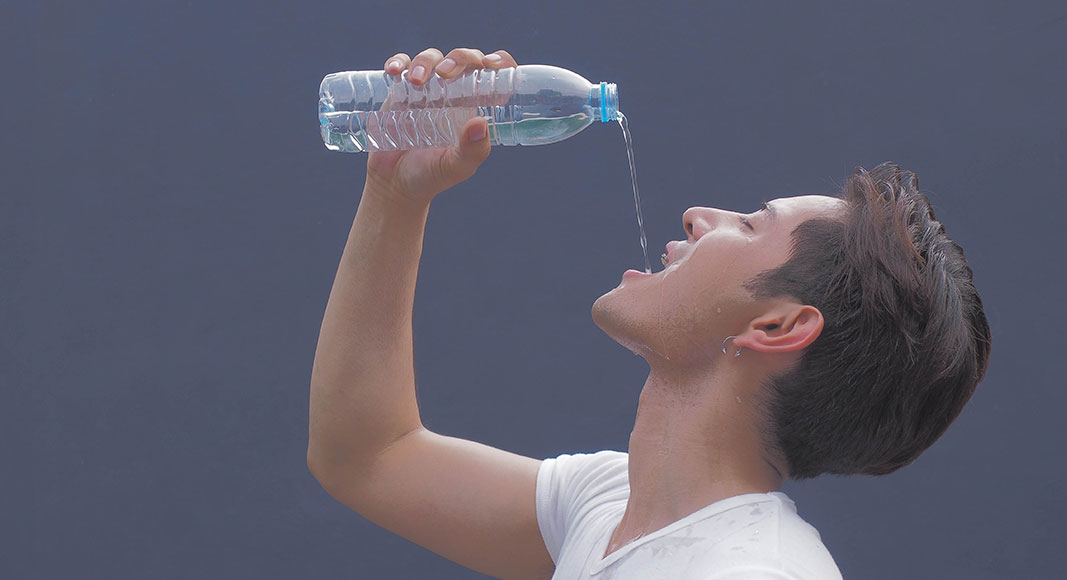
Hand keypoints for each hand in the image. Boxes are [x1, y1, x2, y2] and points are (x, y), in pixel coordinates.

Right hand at [364, 48, 518, 206]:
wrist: (394, 184)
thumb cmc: (431, 177)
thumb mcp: (455, 168)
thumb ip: (472, 151)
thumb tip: (480, 122)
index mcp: (474, 107)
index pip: (494, 76)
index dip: (499, 62)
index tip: (492, 64)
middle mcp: (453, 94)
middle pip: (463, 60)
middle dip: (459, 58)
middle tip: (446, 75)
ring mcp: (426, 90)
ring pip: (433, 58)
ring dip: (427, 62)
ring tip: (417, 82)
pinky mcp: (399, 91)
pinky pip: (402, 66)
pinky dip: (398, 62)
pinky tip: (394, 72)